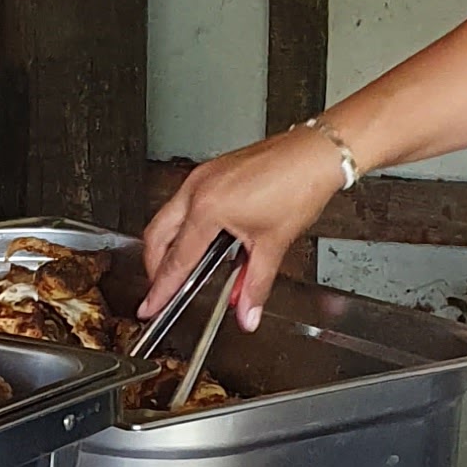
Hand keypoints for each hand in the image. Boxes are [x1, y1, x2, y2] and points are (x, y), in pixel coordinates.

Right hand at [142, 134, 346, 326]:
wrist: (315, 154)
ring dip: (169, 244)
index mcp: (208, 208)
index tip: (151, 305)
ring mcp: (202, 176)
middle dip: (155, 266)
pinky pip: (185, 202)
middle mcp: (198, 189)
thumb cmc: (298, 186)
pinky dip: (186, 225)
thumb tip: (247, 312)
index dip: (162, 288)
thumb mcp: (273, 244)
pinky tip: (205, 239)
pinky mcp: (211, 170)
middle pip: (157, 236)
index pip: (177, 259)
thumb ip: (256, 285)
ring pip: (167, 216)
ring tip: (182, 267)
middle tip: (162, 288)